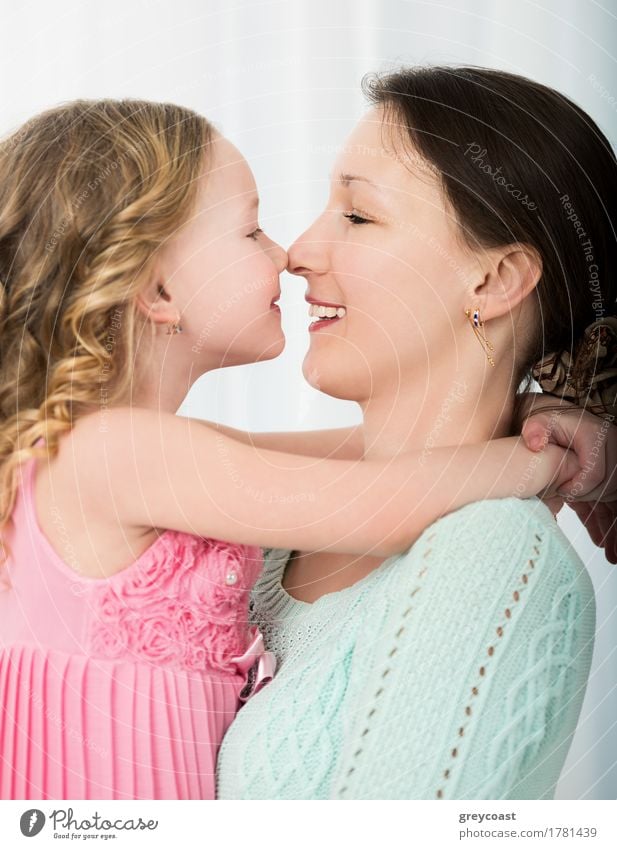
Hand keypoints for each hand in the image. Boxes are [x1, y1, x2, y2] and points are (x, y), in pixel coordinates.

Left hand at [521, 406, 616, 561]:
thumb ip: (535, 429)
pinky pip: (609, 504)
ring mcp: (611, 465)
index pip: (594, 473)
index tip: (560, 493)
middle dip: (596, 507)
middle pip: (609, 488)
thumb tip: (534, 441)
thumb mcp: (535, 420)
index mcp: (596, 436)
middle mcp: (611, 449)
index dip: (577, 487)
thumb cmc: (540, 420)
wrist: (545, 419)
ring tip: (612, 556)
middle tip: (579, 517)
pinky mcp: (603, 478)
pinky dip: (607, 524)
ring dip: (612, 528)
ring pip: (613, 500)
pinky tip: (608, 548)